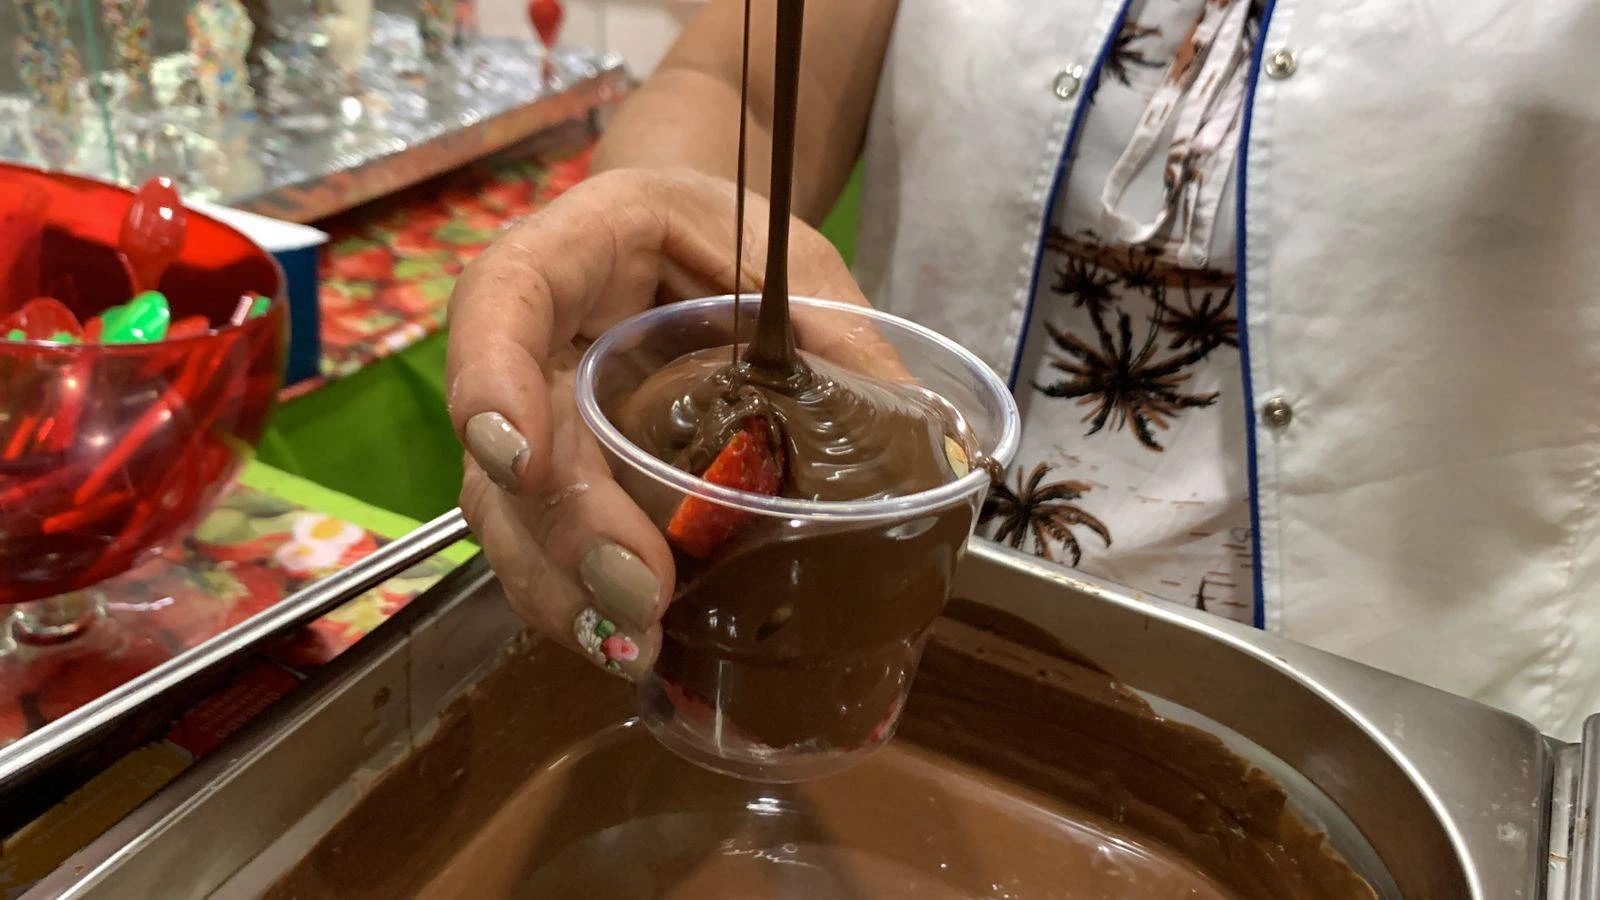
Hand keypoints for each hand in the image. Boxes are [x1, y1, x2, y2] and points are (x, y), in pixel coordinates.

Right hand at [446, 167, 877, 677]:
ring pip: (510, 515)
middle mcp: (538, 338)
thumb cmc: (736, 235)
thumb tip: (925, 450)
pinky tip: (634, 649)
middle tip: (640, 599)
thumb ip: (842, 337)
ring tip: (637, 649)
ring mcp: (541, 415)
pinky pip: (545, 547)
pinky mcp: (565, 477)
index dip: (491, 377)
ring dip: (562, 591)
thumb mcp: (797, 262)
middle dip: (562, 530)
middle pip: (505, 440)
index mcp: (585, 247)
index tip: (519, 459)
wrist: (695, 245)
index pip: (503, 295)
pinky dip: (580, 604)